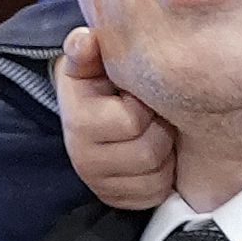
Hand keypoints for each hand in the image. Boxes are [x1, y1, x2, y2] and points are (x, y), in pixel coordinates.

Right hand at [56, 25, 173, 208]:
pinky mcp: (117, 200)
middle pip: (149, 152)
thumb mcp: (90, 62)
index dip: (142, 104)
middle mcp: (82, 158)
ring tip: (152, 133)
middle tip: (150, 115)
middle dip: (158, 129)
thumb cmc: (98, 83)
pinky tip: (153, 157)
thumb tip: (85, 40)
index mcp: (78, 121)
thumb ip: (86, 49)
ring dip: (163, 152)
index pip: (131, 121)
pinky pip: (155, 193)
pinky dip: (162, 176)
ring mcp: (99, 184)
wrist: (91, 111)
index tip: (134, 94)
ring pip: (156, 176)